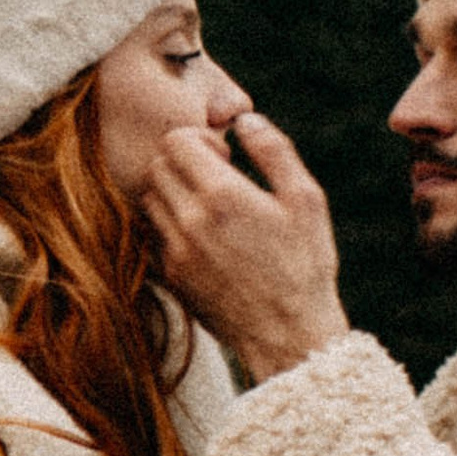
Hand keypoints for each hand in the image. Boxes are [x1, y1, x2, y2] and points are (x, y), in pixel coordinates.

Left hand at [141, 111, 352, 382]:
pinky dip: (170, 225)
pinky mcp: (171, 276)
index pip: (176, 140)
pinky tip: (203, 236)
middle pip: (158, 165)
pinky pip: (153, 233)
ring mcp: (175, 251)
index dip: (199, 139)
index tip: (225, 157)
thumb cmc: (305, 265)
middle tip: (216, 178)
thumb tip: (244, 119)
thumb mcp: (306, 200)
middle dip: (183, 162)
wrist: (289, 336)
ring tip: (209, 207)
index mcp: (222, 195)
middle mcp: (189, 220)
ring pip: (150, 199)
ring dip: (173, 192)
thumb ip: (274, 151)